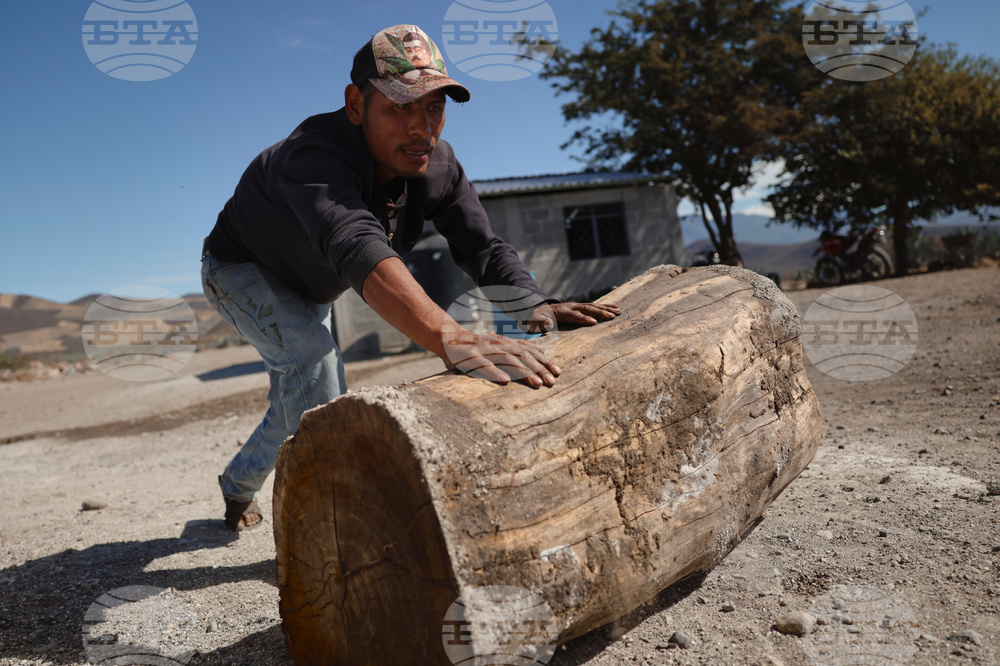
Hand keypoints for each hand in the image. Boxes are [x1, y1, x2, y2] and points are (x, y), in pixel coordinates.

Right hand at [441, 327, 559, 387]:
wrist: (448, 338)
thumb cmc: (477, 346)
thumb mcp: (499, 345)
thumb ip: (516, 348)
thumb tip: (539, 351)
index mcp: (506, 343)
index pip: (530, 351)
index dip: (545, 360)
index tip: (559, 372)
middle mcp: (498, 344)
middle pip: (523, 355)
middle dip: (539, 368)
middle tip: (552, 382)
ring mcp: (485, 350)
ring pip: (508, 360)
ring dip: (524, 372)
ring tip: (537, 384)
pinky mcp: (470, 357)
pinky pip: (483, 365)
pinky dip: (495, 372)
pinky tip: (505, 381)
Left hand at [523, 301, 620, 332]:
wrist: (537, 310)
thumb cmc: (536, 319)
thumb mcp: (534, 322)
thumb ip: (540, 322)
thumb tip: (548, 324)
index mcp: (562, 312)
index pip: (575, 316)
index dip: (584, 319)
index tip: (594, 323)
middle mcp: (571, 307)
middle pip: (587, 309)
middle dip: (600, 312)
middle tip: (612, 317)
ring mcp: (576, 305)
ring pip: (593, 306)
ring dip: (605, 308)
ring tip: (617, 311)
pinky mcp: (580, 307)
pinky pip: (594, 305)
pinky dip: (605, 306)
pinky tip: (615, 307)